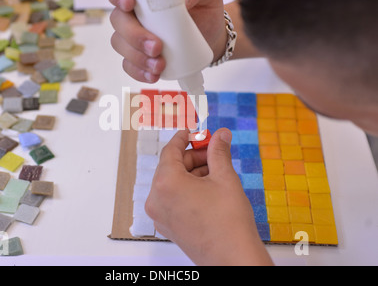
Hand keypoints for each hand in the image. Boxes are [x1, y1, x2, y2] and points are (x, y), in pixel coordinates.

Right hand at [107, 0, 227, 83]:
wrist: (212, 38)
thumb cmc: (205, 11)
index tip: (130, 4)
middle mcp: (133, 13)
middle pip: (118, 20)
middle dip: (134, 35)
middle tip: (156, 46)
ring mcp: (133, 36)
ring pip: (120, 44)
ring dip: (137, 57)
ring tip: (160, 64)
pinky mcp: (139, 56)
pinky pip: (129, 65)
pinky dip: (139, 72)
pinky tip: (153, 75)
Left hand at [145, 129, 272, 265]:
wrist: (232, 258)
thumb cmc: (229, 221)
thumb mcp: (225, 178)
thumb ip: (219, 151)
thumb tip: (221, 134)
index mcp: (166, 183)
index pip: (170, 150)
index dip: (184, 137)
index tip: (194, 131)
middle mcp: (156, 199)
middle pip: (171, 167)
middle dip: (193, 157)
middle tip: (213, 153)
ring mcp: (160, 215)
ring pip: (172, 183)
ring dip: (192, 174)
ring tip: (216, 172)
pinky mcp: (167, 226)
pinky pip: (172, 199)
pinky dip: (187, 189)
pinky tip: (208, 189)